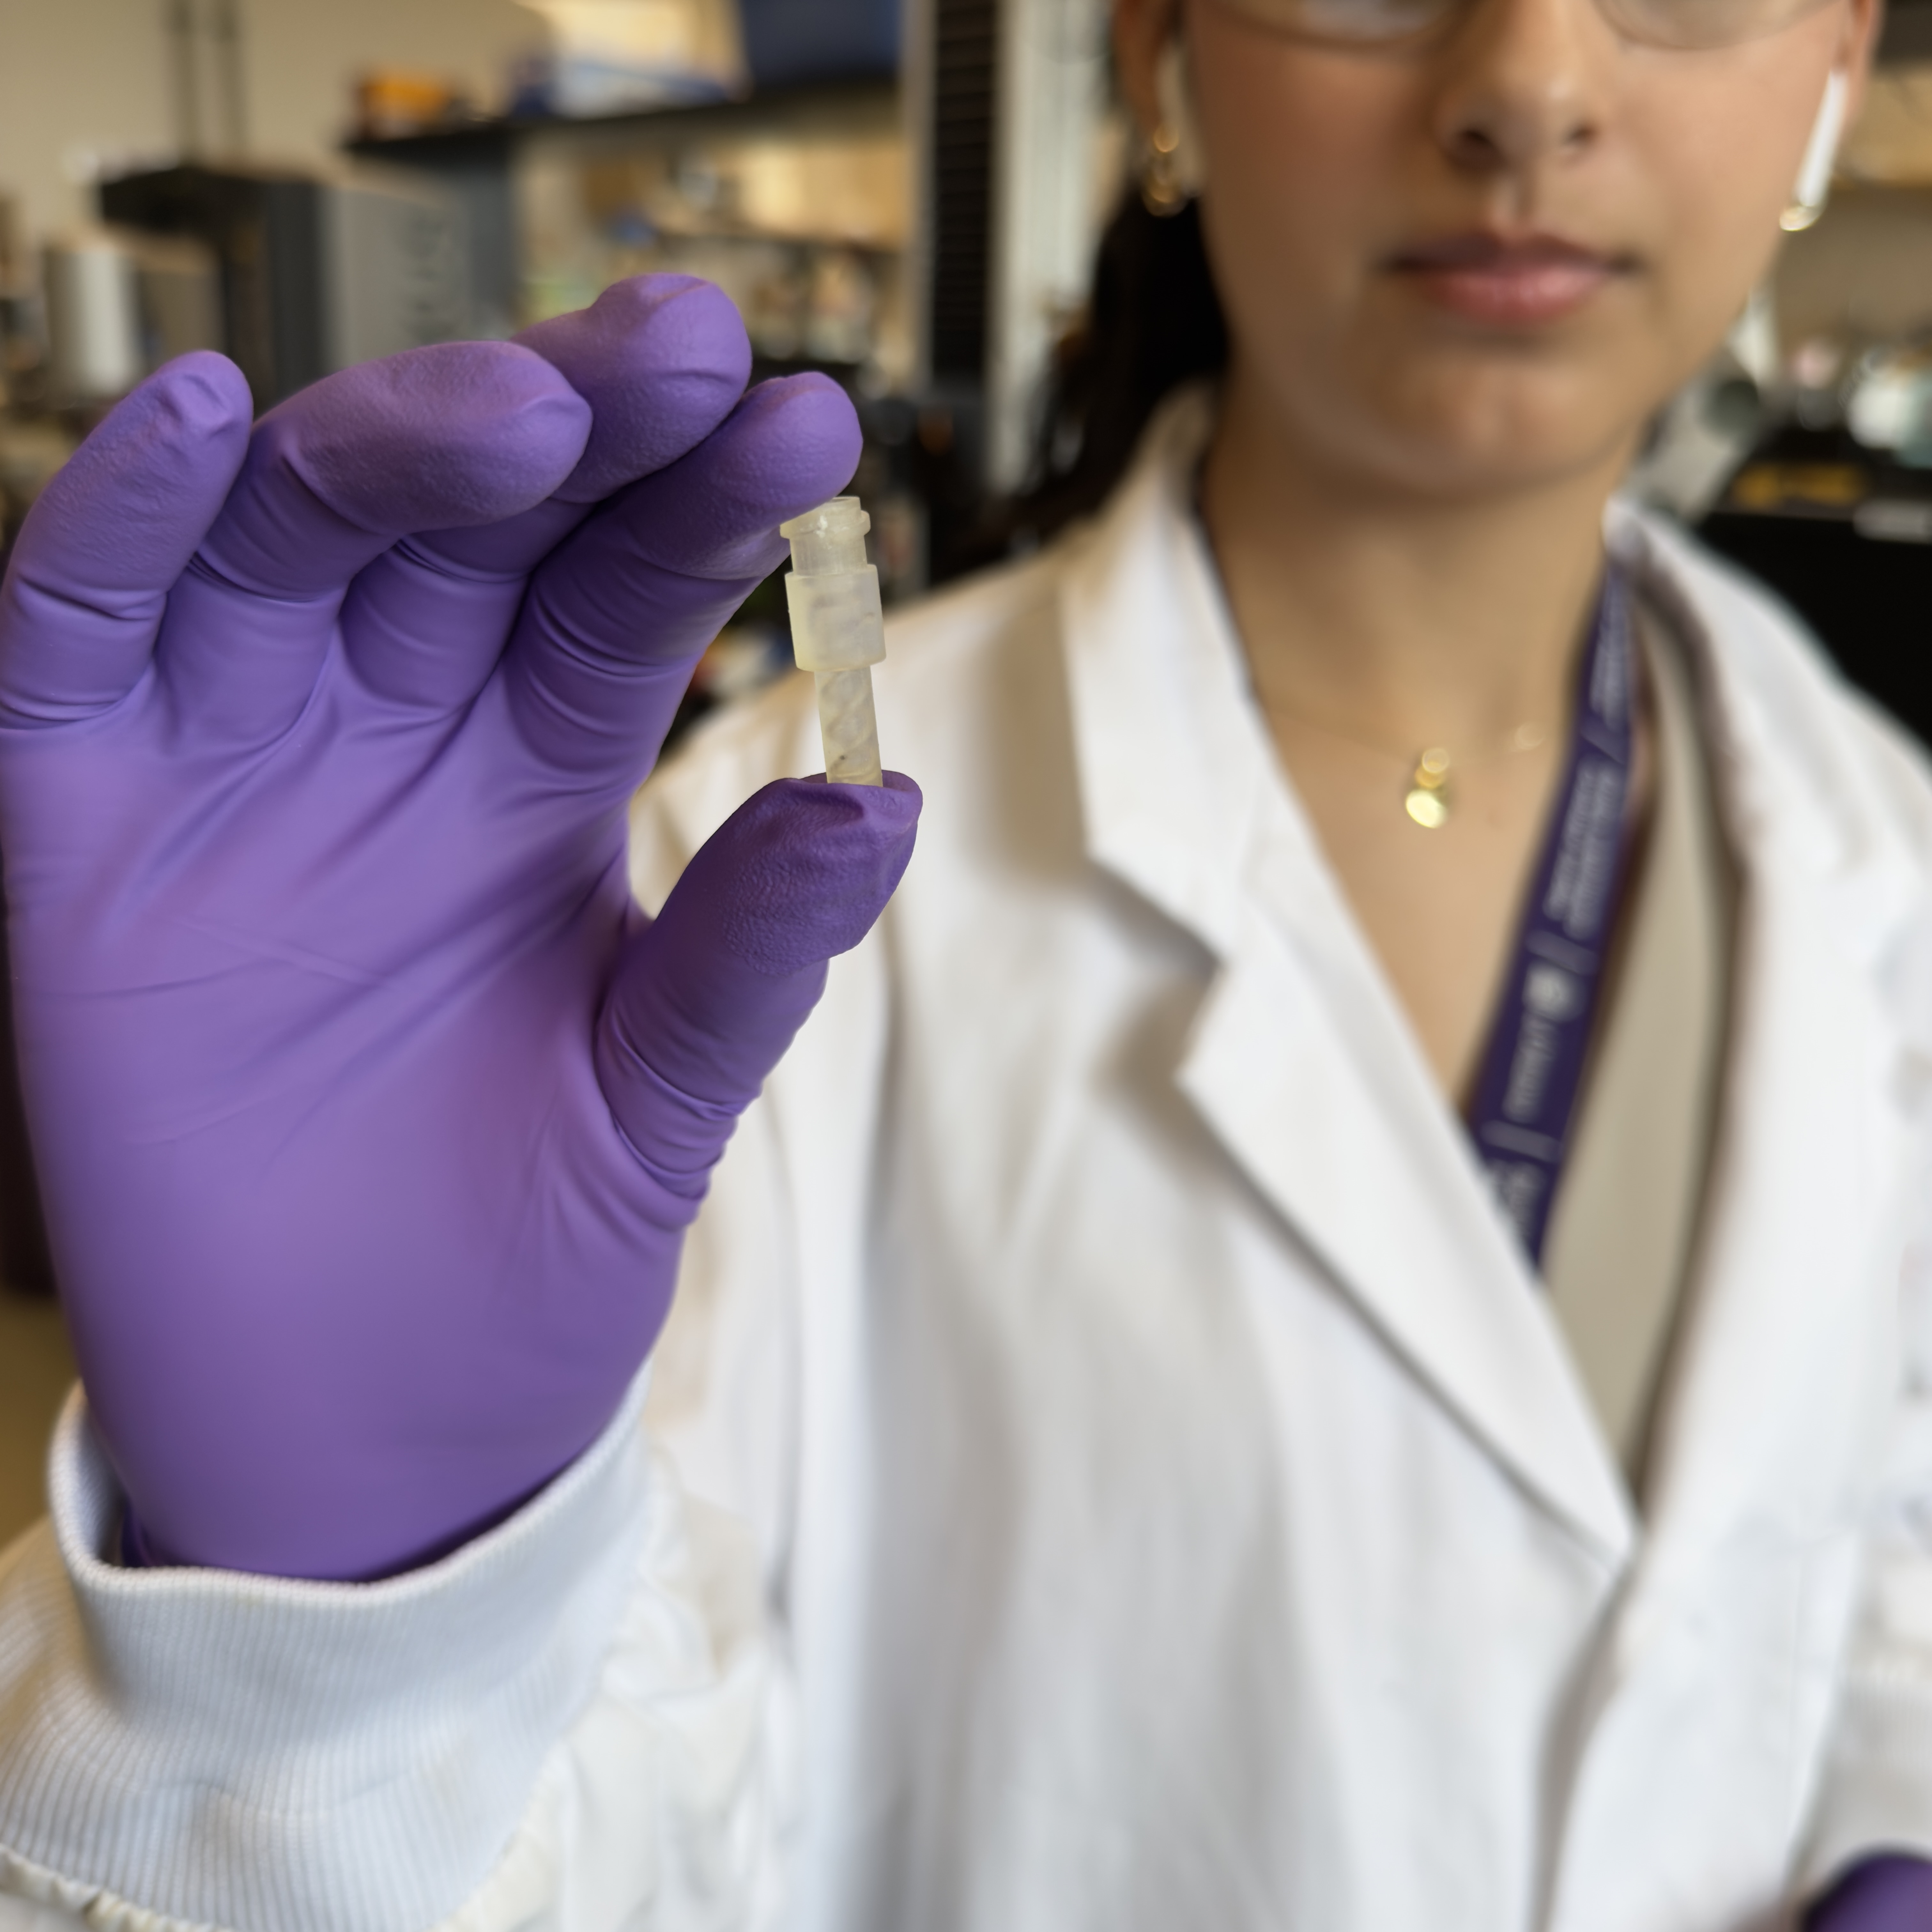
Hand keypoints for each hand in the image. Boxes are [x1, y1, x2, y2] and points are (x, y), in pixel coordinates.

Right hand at [0, 277, 919, 1579]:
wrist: (375, 1421)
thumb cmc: (522, 1251)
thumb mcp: (660, 1095)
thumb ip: (751, 949)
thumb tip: (886, 798)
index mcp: (535, 774)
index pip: (625, 591)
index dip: (708, 504)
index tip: (813, 429)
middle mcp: (387, 733)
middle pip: (476, 525)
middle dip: (574, 427)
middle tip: (690, 353)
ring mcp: (230, 763)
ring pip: (295, 539)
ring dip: (398, 448)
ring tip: (526, 406)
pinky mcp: (78, 828)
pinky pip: (74, 636)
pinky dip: (116, 526)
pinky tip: (203, 425)